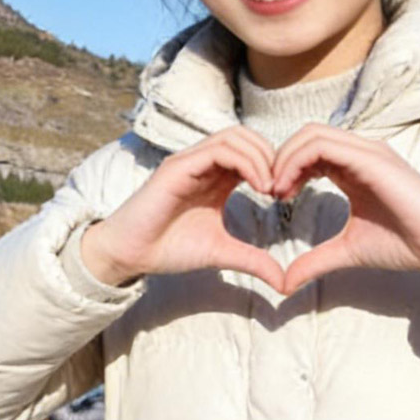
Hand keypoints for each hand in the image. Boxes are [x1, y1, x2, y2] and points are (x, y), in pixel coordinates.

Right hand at [80, 127, 284, 292]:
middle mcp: (203, 163)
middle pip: (248, 136)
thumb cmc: (169, 249)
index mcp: (215, 177)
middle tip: (284, 188)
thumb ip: (253, 261)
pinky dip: (245, 162)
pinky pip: (218, 150)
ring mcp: (189, 161)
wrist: (131, 254)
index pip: (252, 152)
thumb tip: (284, 283)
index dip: (276, 167)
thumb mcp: (222, 253)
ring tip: (271, 188)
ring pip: (235, 136)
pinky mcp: (178, 166)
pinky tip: (259, 187)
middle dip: (273, 157)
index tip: (288, 196)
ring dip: (261, 157)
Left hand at [271, 125, 419, 292]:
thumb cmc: (406, 243)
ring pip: (311, 134)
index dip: (284, 168)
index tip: (274, 197)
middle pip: (305, 135)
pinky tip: (288, 190)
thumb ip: (316, 261)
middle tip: (268, 192)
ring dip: (284, 159)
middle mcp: (359, 154)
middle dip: (278, 159)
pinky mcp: (373, 159)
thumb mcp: (348, 251)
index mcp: (353, 169)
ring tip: (275, 191)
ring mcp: (367, 153)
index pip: (308, 149)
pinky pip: (324, 146)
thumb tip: (284, 283)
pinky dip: (297, 162)